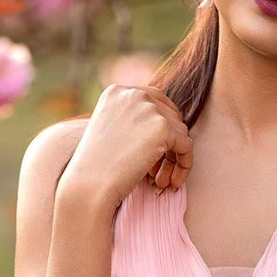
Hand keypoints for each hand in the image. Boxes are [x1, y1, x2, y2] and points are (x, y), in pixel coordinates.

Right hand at [57, 85, 192, 208]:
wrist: (89, 184)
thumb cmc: (96, 167)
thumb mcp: (110, 131)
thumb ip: (133, 120)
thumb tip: (168, 125)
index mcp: (117, 92)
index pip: (154, 99)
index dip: (162, 123)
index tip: (162, 148)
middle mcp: (133, 94)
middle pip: (170, 115)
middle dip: (169, 143)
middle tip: (160, 170)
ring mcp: (149, 109)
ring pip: (180, 131)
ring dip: (175, 157)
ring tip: (162, 180)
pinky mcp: (163, 127)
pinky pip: (186, 146)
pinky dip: (184, 164)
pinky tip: (174, 182)